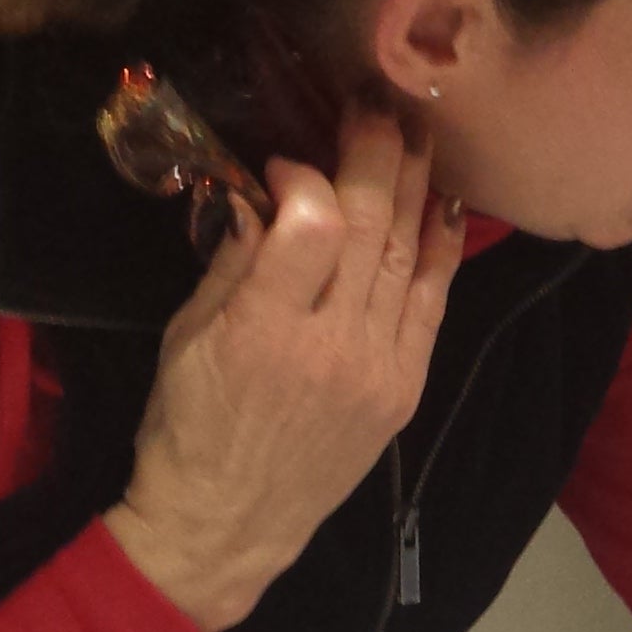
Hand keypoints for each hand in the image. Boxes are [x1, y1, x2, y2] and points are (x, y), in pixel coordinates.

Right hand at [105, 100, 467, 631]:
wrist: (230, 522)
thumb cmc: (190, 427)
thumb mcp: (187, 336)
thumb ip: (230, 262)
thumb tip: (263, 194)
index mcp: (263, 329)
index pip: (310, 223)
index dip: (306, 175)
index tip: (286, 161)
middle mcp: (331, 345)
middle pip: (369, 228)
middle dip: (376, 157)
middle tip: (377, 108)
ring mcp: (377, 367)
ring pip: (406, 257)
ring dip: (414, 189)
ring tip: (416, 137)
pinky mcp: (404, 387)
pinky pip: (432, 304)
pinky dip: (440, 251)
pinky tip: (444, 207)